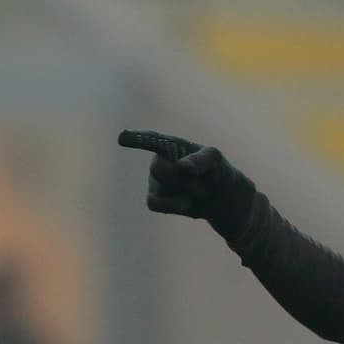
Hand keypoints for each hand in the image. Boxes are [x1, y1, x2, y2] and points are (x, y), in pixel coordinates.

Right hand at [117, 129, 254, 236]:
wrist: (220, 197)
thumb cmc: (216, 170)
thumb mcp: (215, 159)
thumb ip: (200, 159)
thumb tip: (182, 167)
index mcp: (170, 144)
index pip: (151, 140)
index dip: (137, 139)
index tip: (123, 138)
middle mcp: (159, 160)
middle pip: (157, 169)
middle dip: (180, 178)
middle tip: (199, 180)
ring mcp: (155, 180)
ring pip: (160, 188)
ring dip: (183, 192)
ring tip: (199, 191)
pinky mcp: (155, 199)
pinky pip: (153, 203)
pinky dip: (172, 205)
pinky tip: (187, 203)